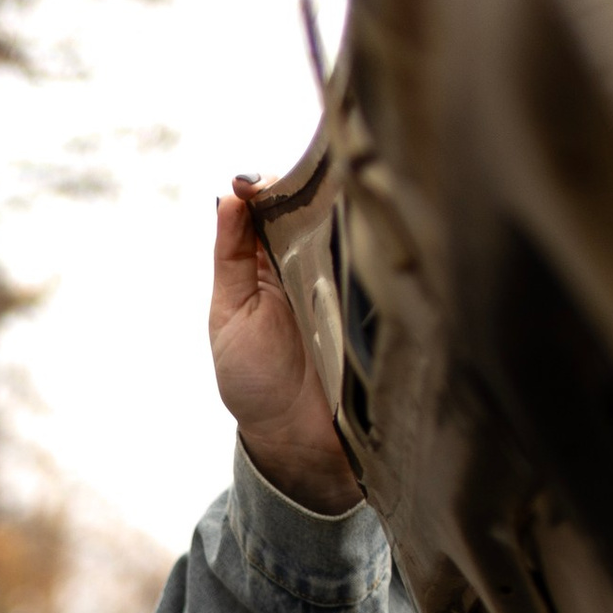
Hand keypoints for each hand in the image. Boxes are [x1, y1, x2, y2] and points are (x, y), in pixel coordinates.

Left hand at [209, 183, 360, 513]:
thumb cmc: (255, 380)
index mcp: (274, 259)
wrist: (296, 441)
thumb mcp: (229, 314)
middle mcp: (316, 262)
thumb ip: (231, 256)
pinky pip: (384, 267)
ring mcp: (351, 281)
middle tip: (316, 170)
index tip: (260, 180)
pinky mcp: (380, 305)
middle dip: (322, 183)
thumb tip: (227, 196)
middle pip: (324, 206)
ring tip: (350, 189)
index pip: (280, 202)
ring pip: (357, 230)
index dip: (275, 182)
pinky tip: (380, 231)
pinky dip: (383, 249)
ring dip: (355, 210)